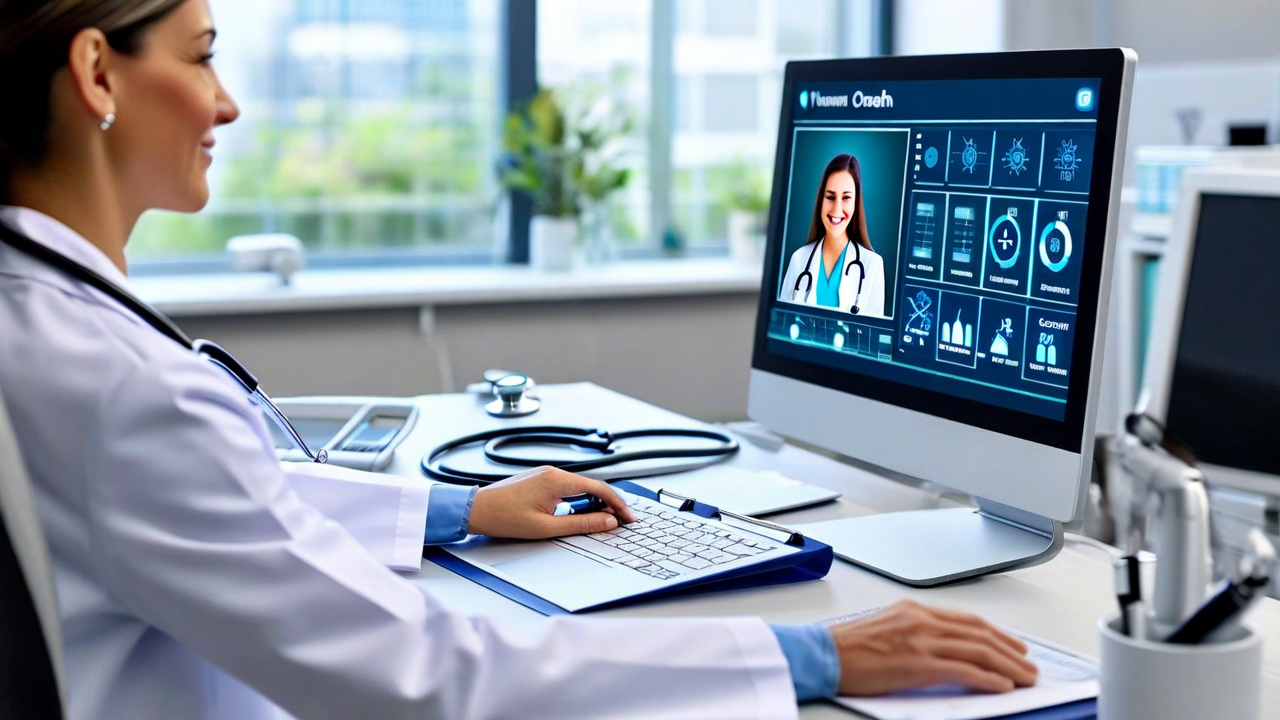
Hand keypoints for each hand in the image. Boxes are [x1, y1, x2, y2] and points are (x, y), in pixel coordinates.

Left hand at [467, 466, 636, 538]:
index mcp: (557, 480)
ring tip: (602, 520)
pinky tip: (580, 512)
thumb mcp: (547, 527)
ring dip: (594, 502)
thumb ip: (581, 523)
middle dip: (609, 504)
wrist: (476, 509)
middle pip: (592, 486)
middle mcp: (553, 472)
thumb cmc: (504, 518)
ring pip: (580, 486)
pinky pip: (567, 487)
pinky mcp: (539, 479)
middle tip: (620, 522)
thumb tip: (607, 522)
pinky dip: (579, 499)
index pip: (599, 489)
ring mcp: (545, 474)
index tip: (628, 518)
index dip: (617, 504)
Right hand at [831, 600, 1037, 695]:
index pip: (967, 620)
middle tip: (1029, 666)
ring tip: (1025, 678)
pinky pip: (963, 670)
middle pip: (979, 634)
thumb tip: (944, 650)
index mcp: (914, 610)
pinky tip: (1002, 686)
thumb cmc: (846, 646)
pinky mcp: (917, 664)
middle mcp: (921, 621)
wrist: (822, 653)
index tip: (1013, 645)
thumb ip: (916, 633)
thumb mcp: (886, 628)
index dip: (996, 633)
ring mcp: (920, 641)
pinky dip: (988, 678)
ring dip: (1008, 666)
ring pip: (978, 651)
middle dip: (1010, 651)